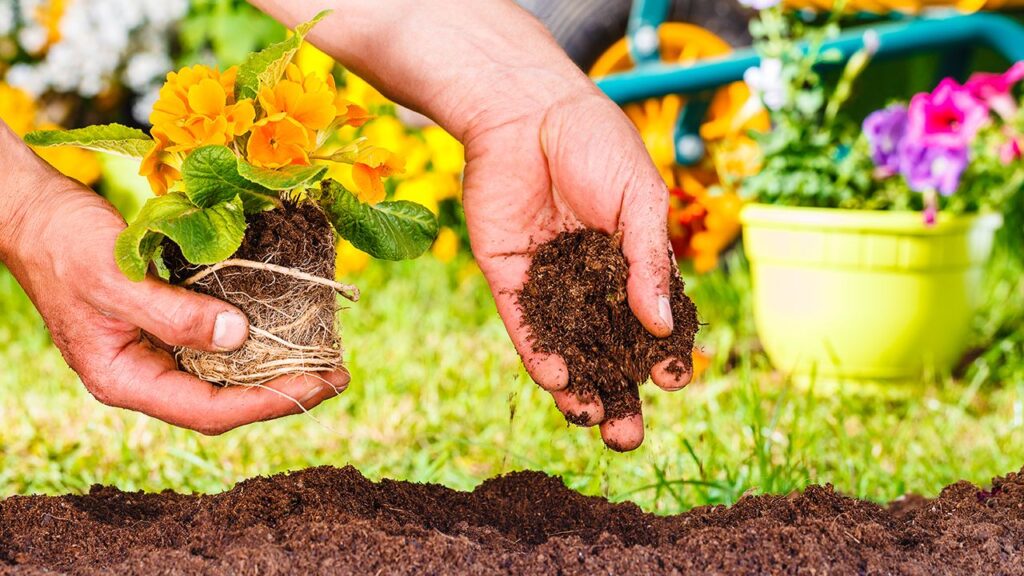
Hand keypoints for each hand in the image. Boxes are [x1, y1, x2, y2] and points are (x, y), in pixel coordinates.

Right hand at [1, 170, 348, 434]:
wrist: (38, 214)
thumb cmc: (67, 245)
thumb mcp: (117, 279)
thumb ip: (175, 315)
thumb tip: (241, 337)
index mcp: (126, 380)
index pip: (209, 411)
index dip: (269, 403)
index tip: (319, 385)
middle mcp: (146, 373)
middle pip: (226, 399)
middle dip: (284, 391)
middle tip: (338, 375)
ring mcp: (157, 350)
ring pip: (227, 373)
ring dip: (276, 367)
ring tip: (326, 356)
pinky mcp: (169, 322)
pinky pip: (220, 341)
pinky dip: (257, 337)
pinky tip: (289, 325)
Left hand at [461, 88, 691, 451]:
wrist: (528, 112)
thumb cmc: (596, 145)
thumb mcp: (638, 200)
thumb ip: (648, 261)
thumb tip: (664, 326)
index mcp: (633, 267)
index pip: (652, 327)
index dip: (665, 358)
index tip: (676, 379)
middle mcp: (593, 285)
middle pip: (609, 355)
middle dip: (621, 398)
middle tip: (628, 440)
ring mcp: (552, 286)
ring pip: (568, 351)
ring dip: (579, 390)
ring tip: (591, 423)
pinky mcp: (511, 280)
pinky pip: (526, 326)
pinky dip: (539, 354)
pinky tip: (554, 380)